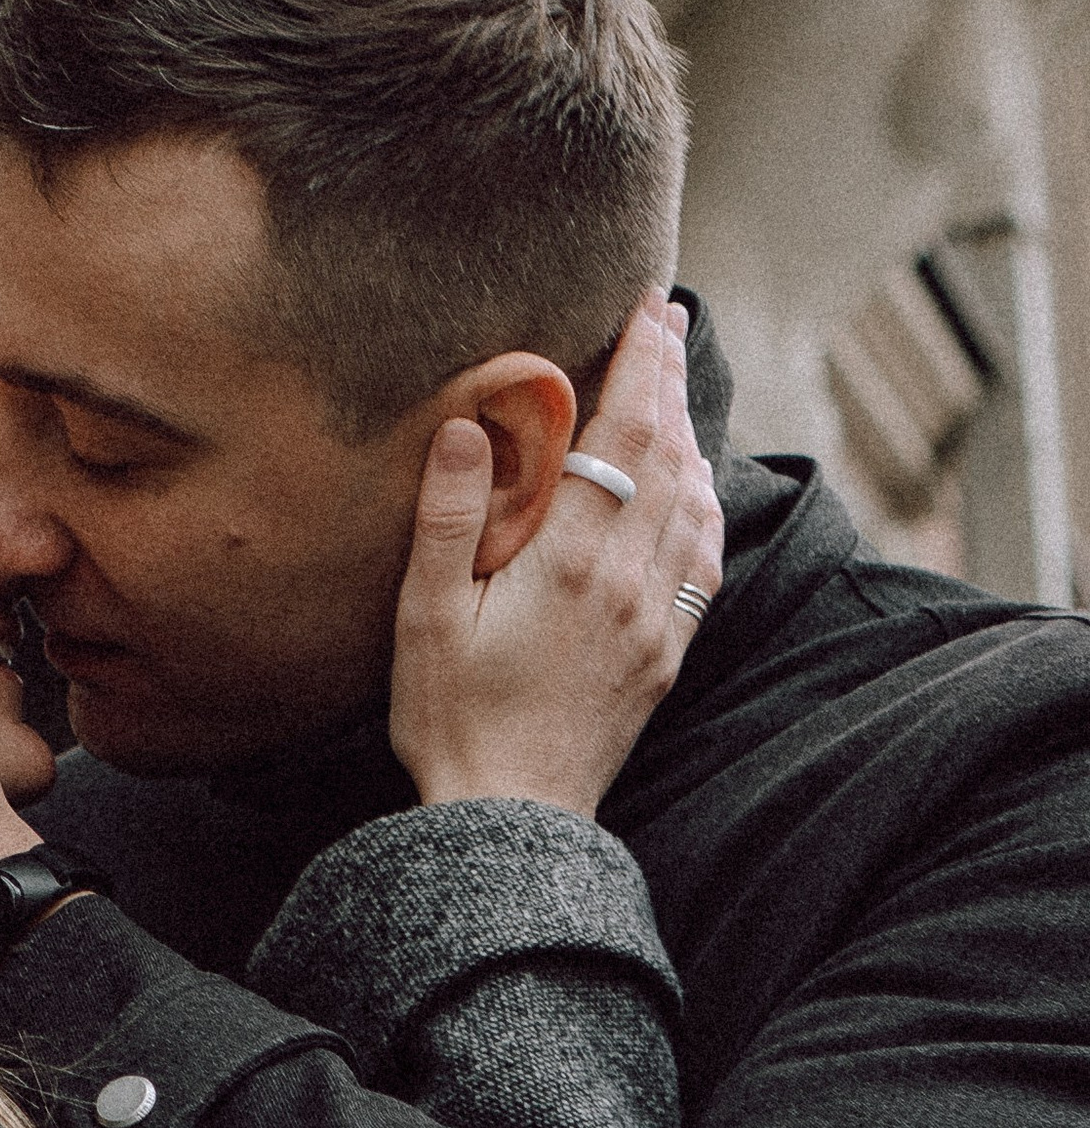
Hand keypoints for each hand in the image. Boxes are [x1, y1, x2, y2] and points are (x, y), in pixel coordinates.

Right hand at [390, 292, 723, 814]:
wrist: (512, 820)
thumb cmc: (451, 718)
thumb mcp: (425, 615)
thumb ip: (447, 516)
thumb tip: (464, 424)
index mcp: (572, 560)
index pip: (625, 434)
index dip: (641, 363)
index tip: (651, 307)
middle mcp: (630, 580)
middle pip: (669, 454)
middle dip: (669, 379)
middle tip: (668, 320)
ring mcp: (657, 619)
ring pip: (694, 501)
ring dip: (690, 433)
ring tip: (674, 388)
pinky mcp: (665, 653)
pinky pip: (702, 558)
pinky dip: (703, 501)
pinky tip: (692, 488)